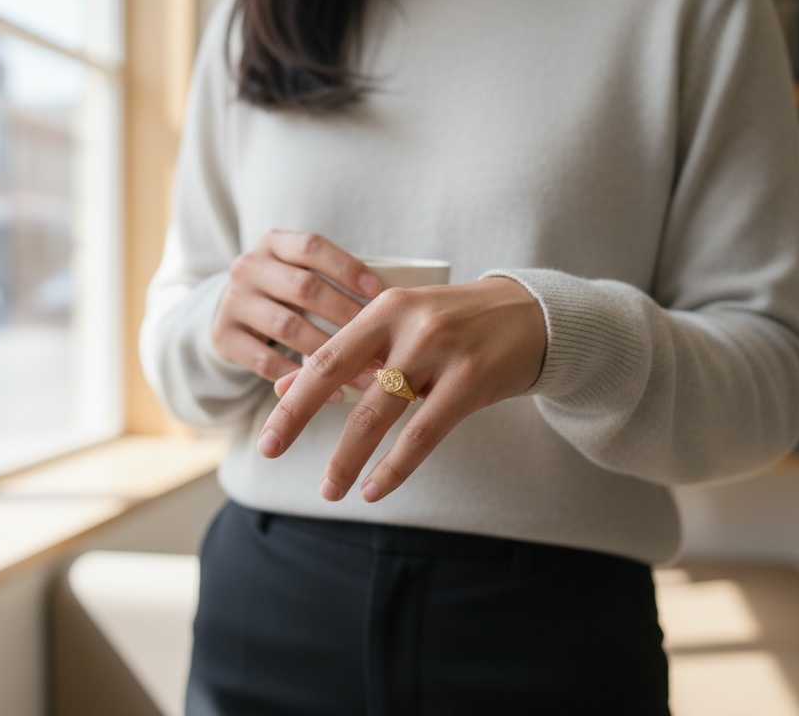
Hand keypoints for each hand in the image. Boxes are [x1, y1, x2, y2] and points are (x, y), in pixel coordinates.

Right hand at [212, 230, 381, 383]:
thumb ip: (333, 279)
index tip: (377, 291)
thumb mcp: (300, 270)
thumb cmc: (287, 291)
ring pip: (286, 327)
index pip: (311, 247)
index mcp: (273, 243)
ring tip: (362, 371)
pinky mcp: (223, 336)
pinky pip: (266, 361)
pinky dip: (301, 378)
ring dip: (328, 351)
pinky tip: (332, 392)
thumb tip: (390, 303)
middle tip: (378, 337)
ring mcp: (232, 302)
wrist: (233, 311)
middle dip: (345, 313)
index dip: (346, 267)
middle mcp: (248, 267)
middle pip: (303, 288)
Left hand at [259, 277, 546, 502]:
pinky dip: (395, 466)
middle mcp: (407, 324)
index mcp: (384, 308)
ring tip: (331, 489)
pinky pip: (423, 433)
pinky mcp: (470, 380)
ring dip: (349, 456)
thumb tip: (286, 384)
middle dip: (299, 418)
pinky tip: (376, 488)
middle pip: (338, 376)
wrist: (530, 314)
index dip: (291, 398)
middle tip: (270, 452)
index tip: (267, 436)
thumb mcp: (399, 329)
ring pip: (379, 412)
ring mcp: (440, 351)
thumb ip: (349, 355)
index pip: (325, 356)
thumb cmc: (455, 326)